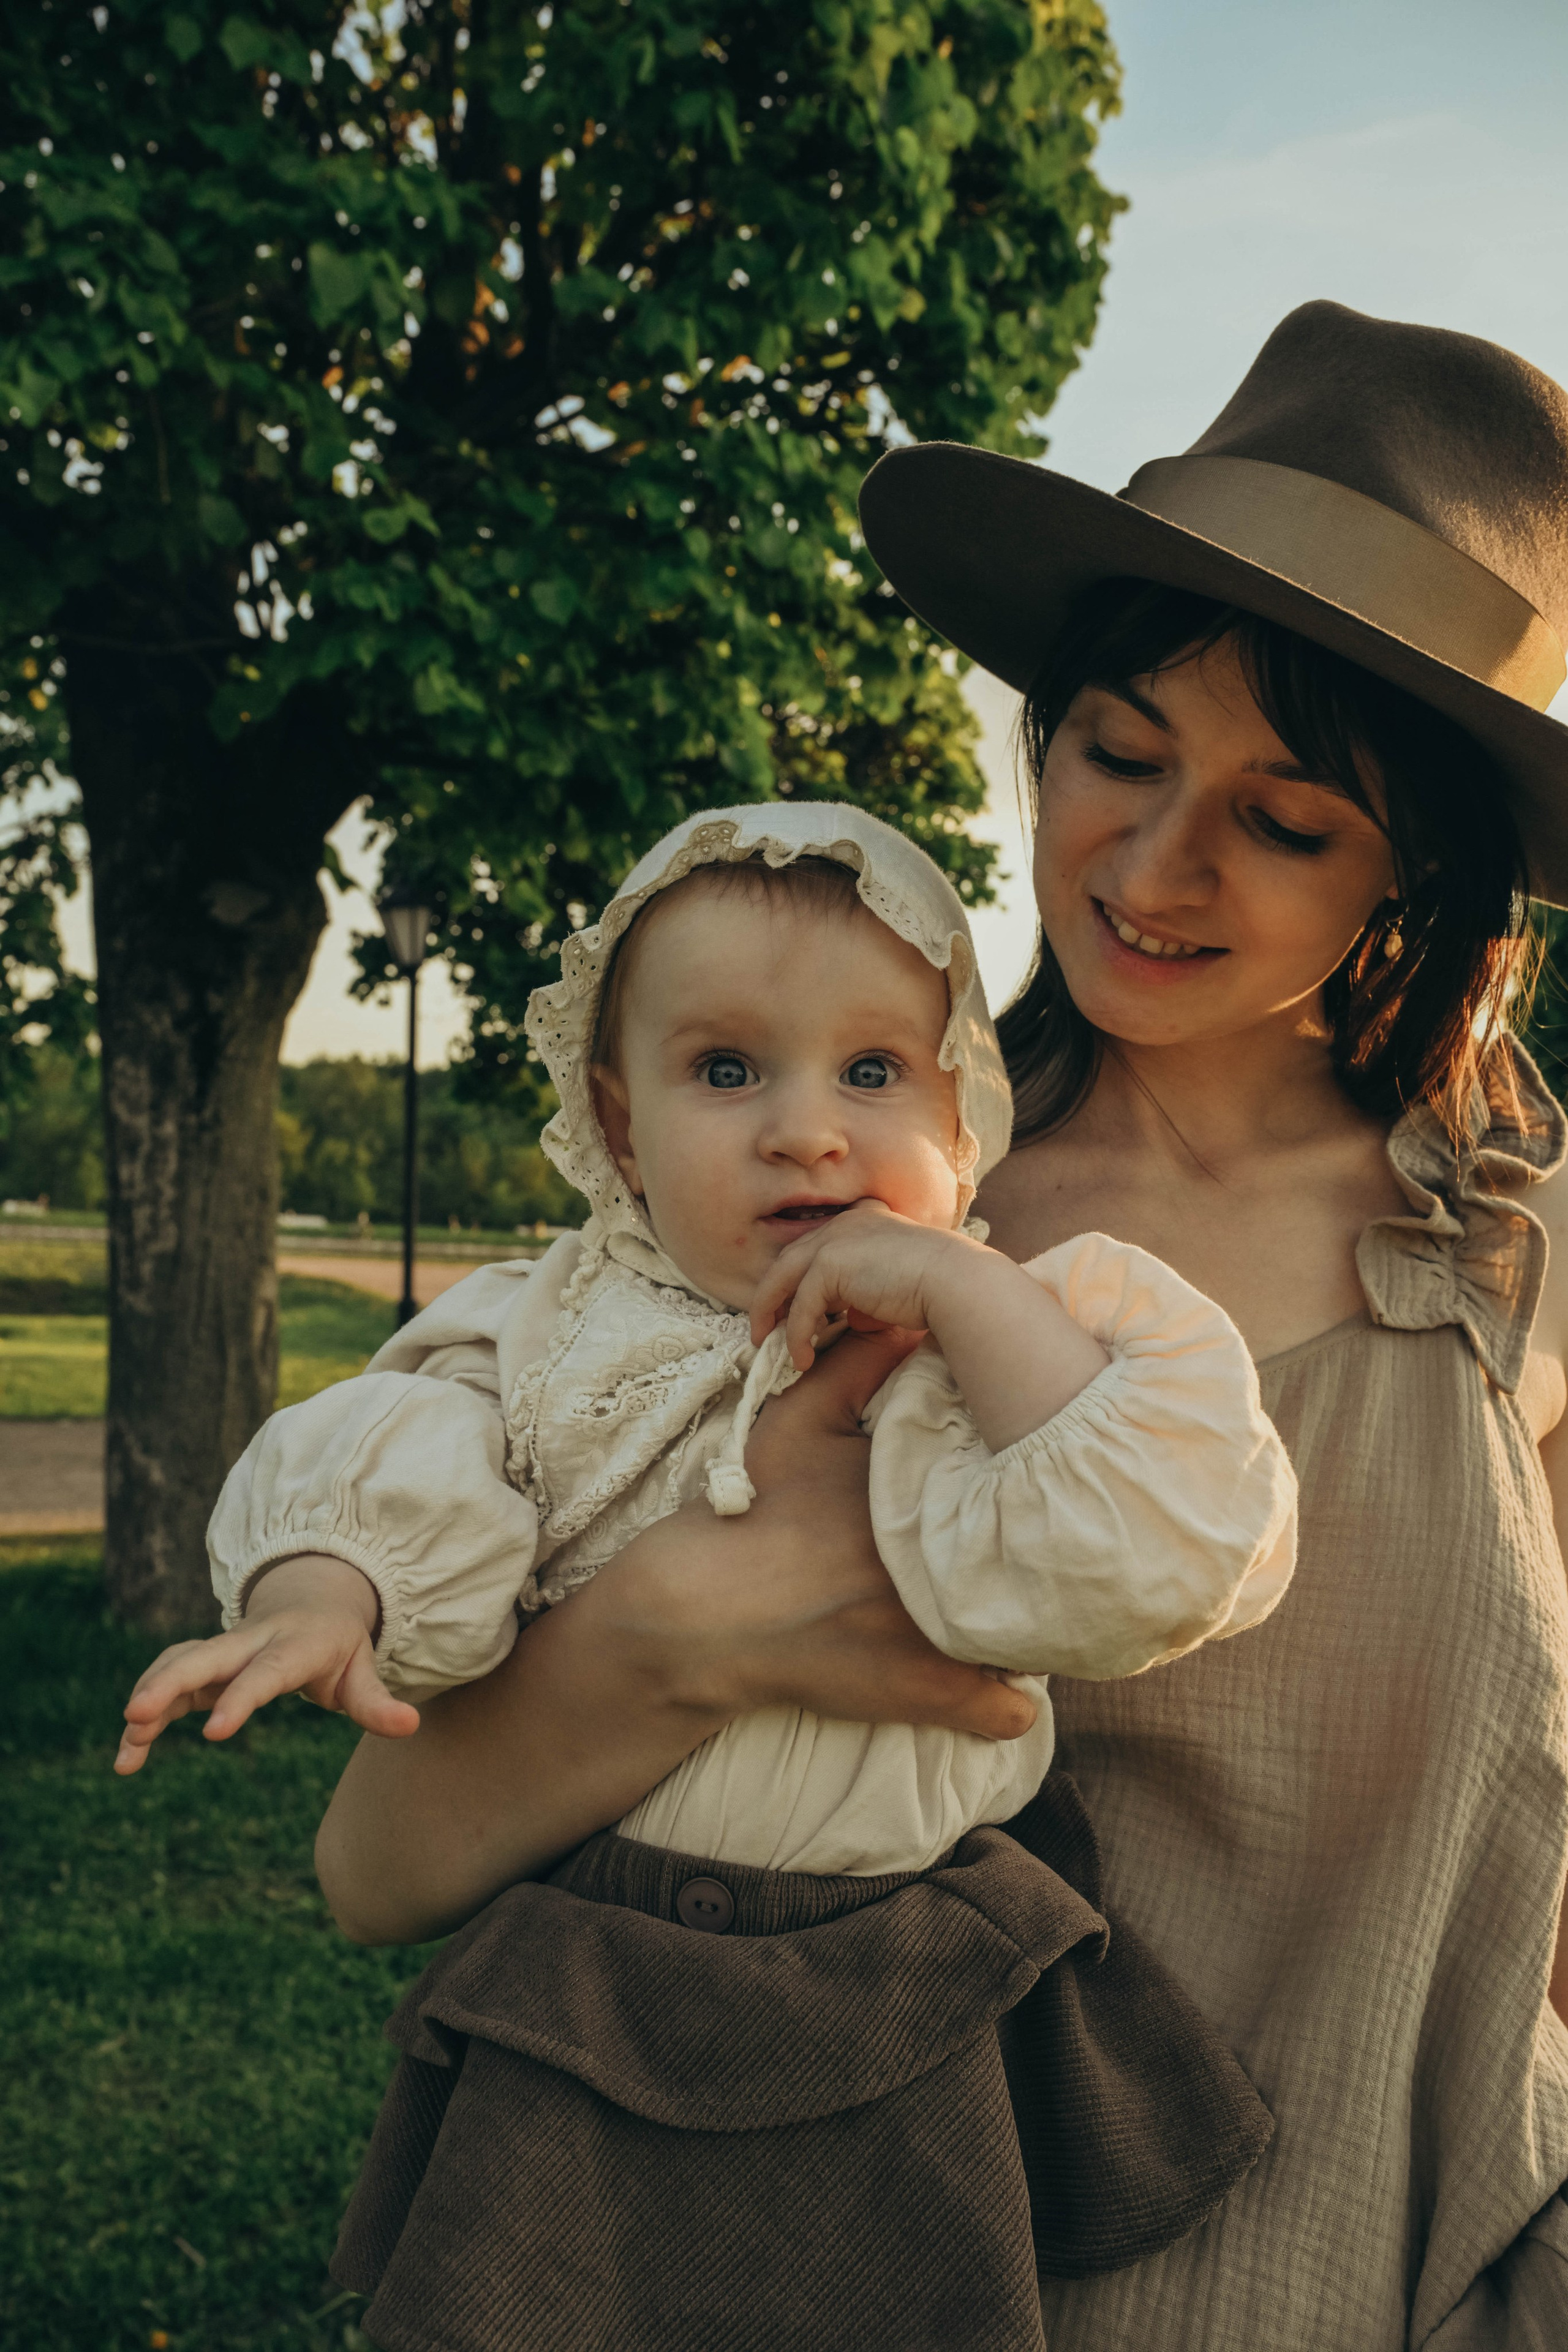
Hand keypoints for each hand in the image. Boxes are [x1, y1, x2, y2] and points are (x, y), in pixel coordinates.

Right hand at [114, 1555, 417, 1774]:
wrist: (313, 1600)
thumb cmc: (338, 1646)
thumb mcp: (361, 1670)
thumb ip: (377, 1702)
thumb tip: (411, 1726)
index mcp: (293, 1645)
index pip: (265, 1673)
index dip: (240, 1699)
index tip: (214, 1732)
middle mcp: (250, 1641)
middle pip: (204, 1657)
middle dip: (169, 1682)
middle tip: (135, 1716)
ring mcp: (222, 1649)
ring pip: (177, 1666)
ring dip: (148, 1700)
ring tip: (126, 1750)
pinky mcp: (202, 1664)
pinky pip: (166, 1682)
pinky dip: (144, 1715)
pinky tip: (127, 1757)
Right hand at [603, 1321, 1037, 1739]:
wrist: (699, 1613)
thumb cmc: (752, 1510)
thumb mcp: (795, 1421)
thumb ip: (854, 1367)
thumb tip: (912, 1327)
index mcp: (923, 1493)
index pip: (1018, 1488)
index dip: (1011, 1496)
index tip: (997, 1505)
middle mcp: (948, 1558)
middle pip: (1037, 1557)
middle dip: (1018, 1559)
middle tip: (993, 1563)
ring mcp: (947, 1636)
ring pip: (1036, 1637)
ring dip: (1015, 1632)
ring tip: (986, 1623)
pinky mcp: (933, 1698)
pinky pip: (1012, 1713)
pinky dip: (998, 1703)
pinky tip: (977, 1687)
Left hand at [750, 1199, 979, 1368]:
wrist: (955, 1283)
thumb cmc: (939, 1288)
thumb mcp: (894, 1284)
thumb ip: (865, 1292)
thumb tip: (849, 1315)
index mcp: (861, 1221)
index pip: (815, 1247)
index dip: (796, 1277)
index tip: (788, 1306)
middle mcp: (843, 1224)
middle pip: (789, 1259)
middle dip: (771, 1294)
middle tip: (763, 1326)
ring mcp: (834, 1239)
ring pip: (784, 1279)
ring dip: (771, 1314)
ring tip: (767, 1344)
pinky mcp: (830, 1264)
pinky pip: (802, 1305)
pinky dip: (796, 1334)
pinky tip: (802, 1359)